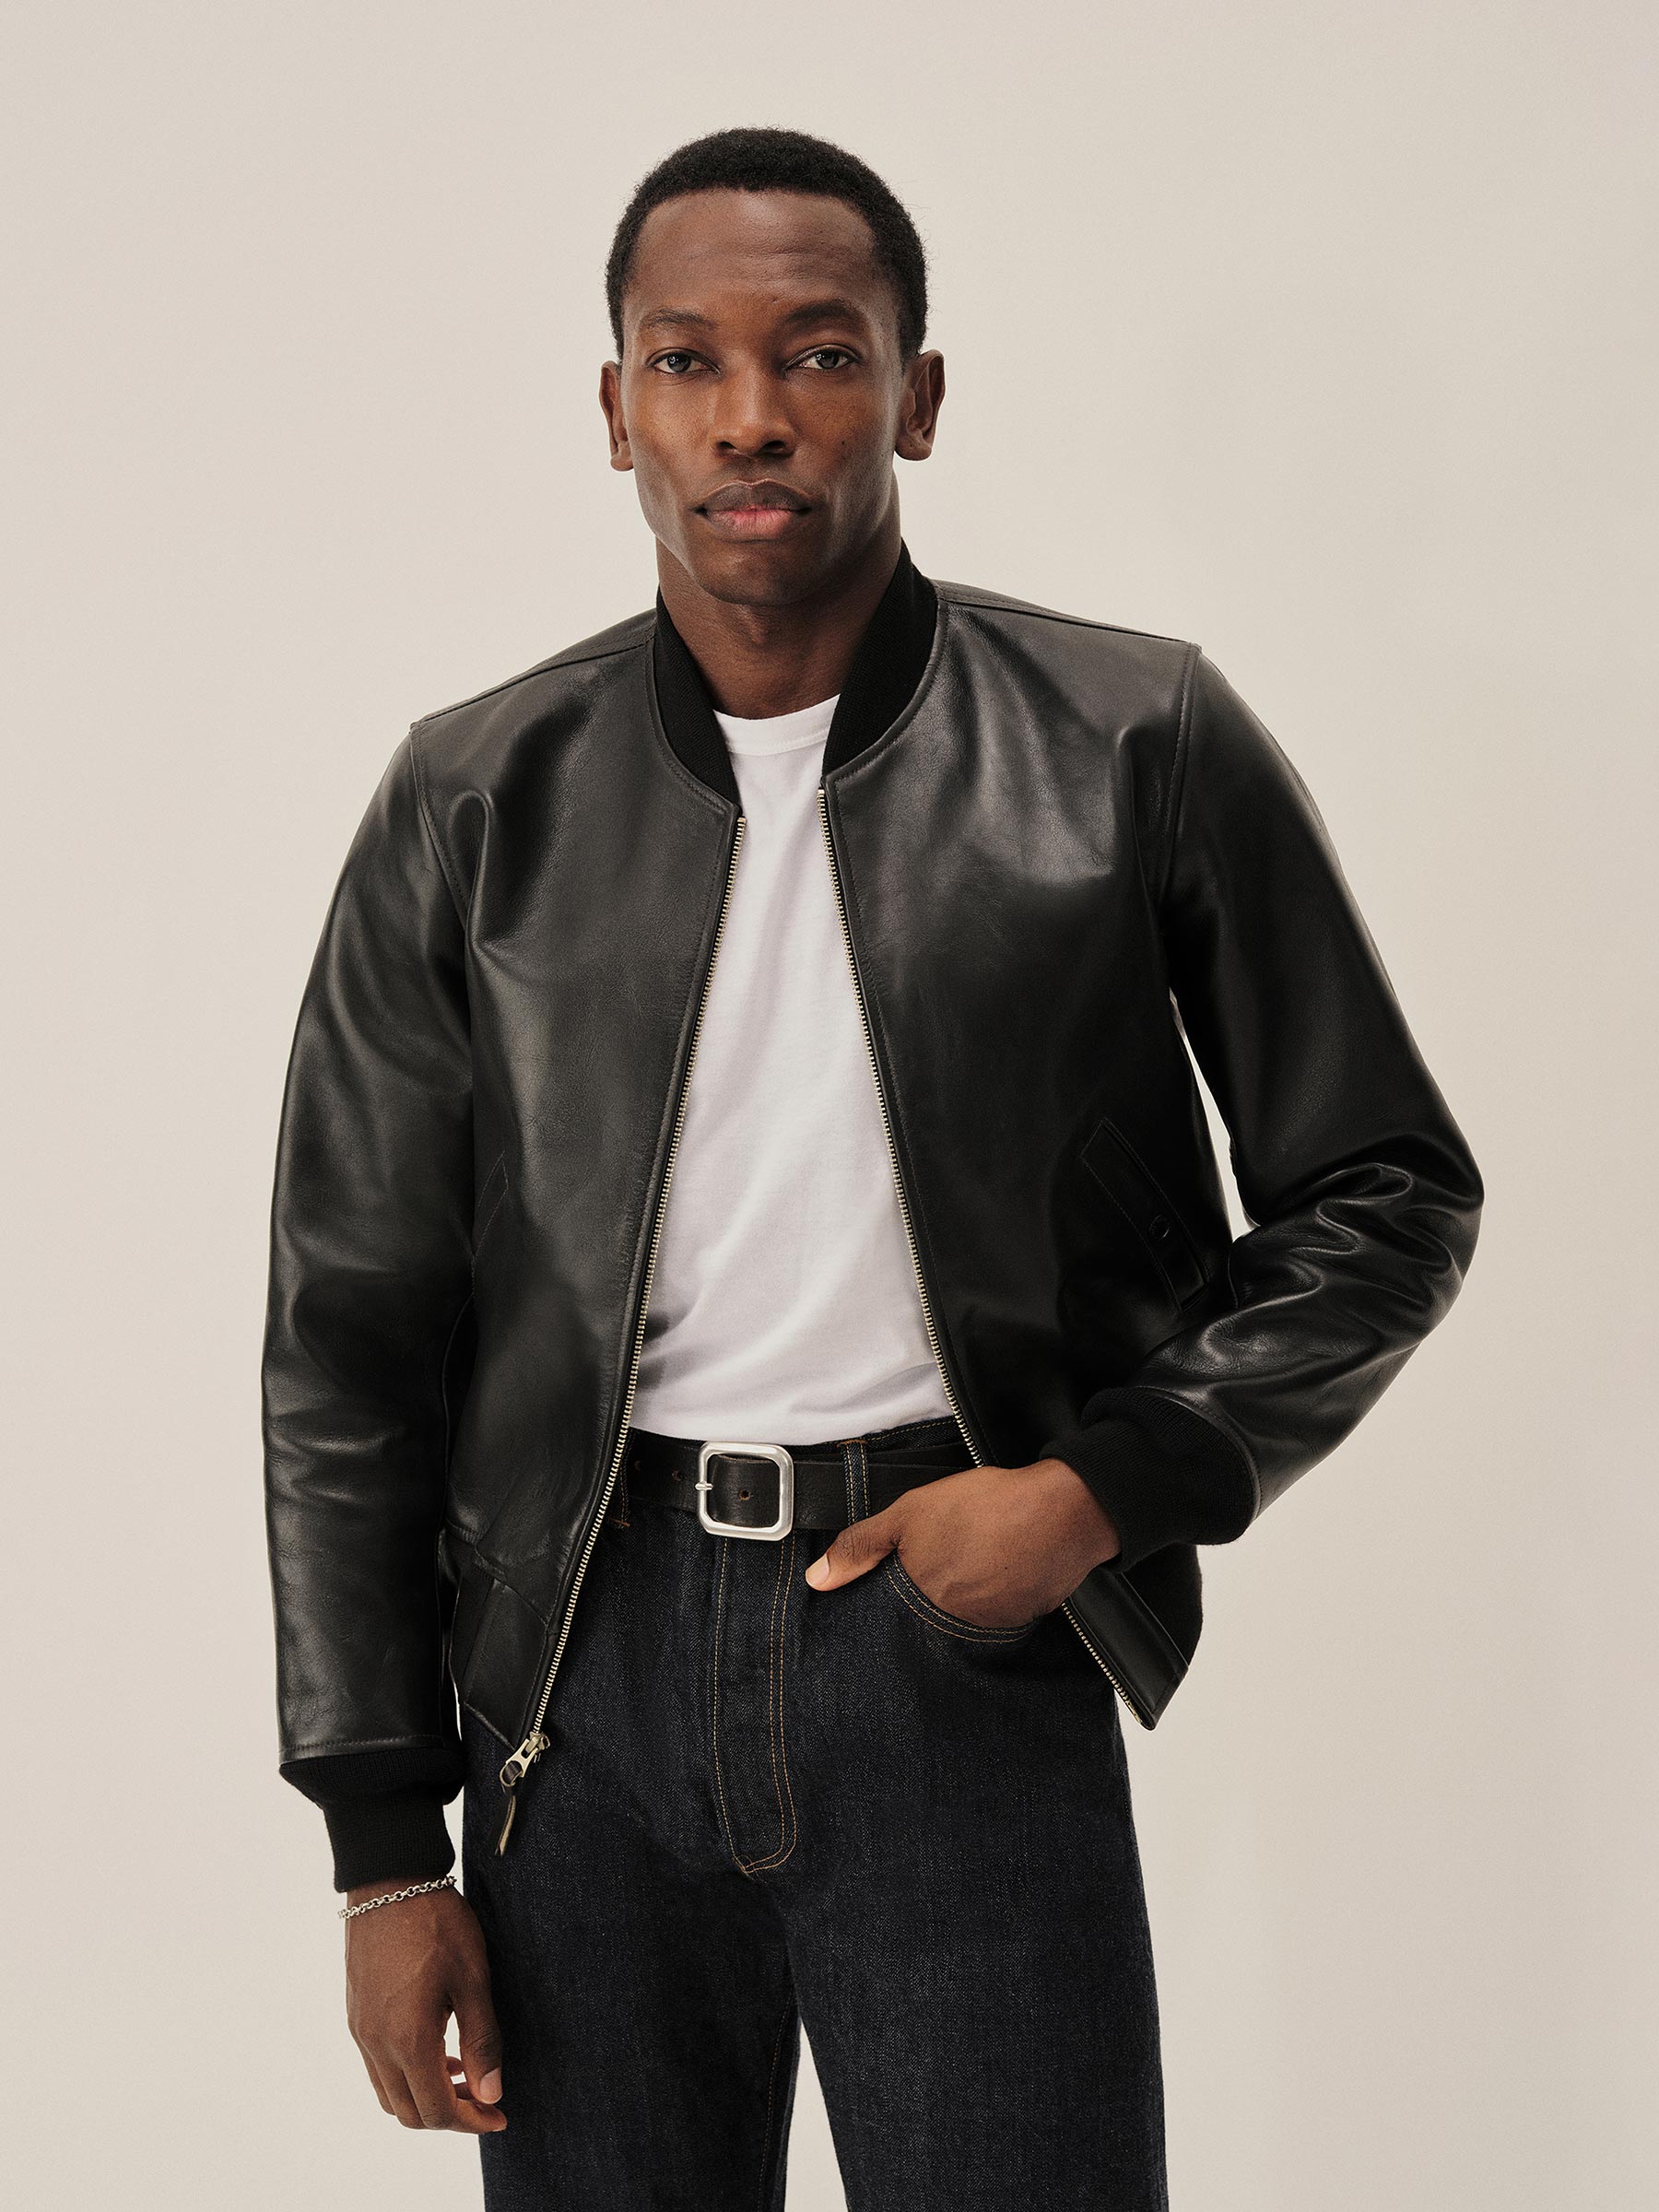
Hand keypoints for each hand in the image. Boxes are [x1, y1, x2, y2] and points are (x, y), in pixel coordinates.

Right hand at [343, 1882, 506, 2133]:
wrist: (389, 1880)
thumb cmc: (437, 1924)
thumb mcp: (473, 1979)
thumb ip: (482, 2041)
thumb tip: (491, 2095)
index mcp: (407, 2039)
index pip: (436, 2112)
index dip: (471, 2122)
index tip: (499, 2114)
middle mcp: (376, 2044)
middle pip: (409, 2113)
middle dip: (450, 2116)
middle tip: (485, 2097)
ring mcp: (361, 2031)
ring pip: (389, 2094)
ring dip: (426, 2096)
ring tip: (463, 2072)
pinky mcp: (356, 2014)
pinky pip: (377, 2067)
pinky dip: (407, 2074)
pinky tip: (435, 2047)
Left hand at [802, 1457, 1119, 1627]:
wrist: (1063, 1511)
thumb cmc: (986, 1506)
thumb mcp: (910, 1512)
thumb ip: (861, 1547)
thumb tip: (816, 1580)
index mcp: (922, 1602)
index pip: (890, 1622)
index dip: (889, 1605)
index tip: (893, 1592)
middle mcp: (955, 1626)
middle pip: (926, 1623)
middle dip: (927, 1602)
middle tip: (944, 1567)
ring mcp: (992, 1627)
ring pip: (961, 1622)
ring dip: (962, 1601)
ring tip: (972, 1563)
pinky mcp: (1023, 1622)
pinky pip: (997, 1617)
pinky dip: (993, 1597)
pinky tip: (998, 1569)